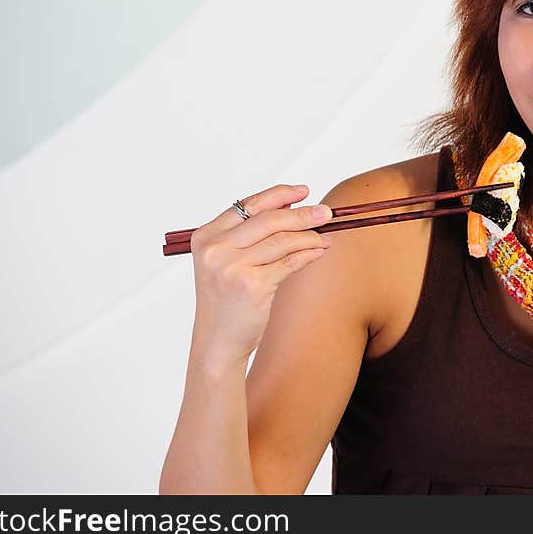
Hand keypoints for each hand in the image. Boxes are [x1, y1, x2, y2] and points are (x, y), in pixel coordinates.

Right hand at [187, 184, 332, 368]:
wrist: (217, 342)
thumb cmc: (226, 299)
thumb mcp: (226, 261)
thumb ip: (250, 234)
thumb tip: (292, 205)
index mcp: (205, 236)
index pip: (248, 205)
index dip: (279, 195)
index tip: (303, 191)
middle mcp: (215, 249)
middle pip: (269, 220)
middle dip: (303, 214)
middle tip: (327, 213)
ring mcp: (232, 267)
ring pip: (283, 241)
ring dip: (311, 237)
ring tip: (325, 238)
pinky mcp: (252, 286)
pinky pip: (290, 262)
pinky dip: (308, 254)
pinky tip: (319, 252)